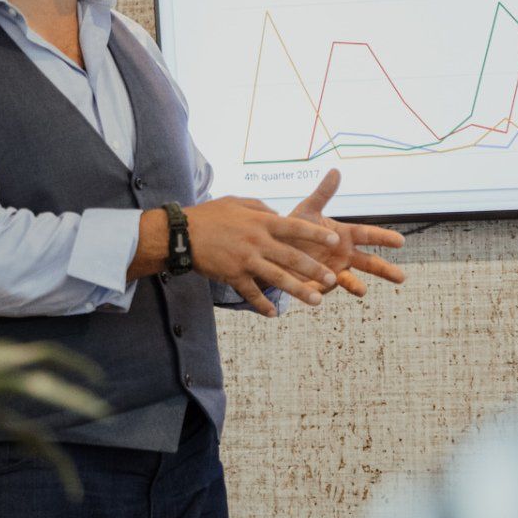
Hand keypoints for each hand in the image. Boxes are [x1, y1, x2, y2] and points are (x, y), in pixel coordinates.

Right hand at [154, 197, 340, 315]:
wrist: (182, 234)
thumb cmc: (210, 215)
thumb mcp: (238, 203)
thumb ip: (261, 209)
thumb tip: (278, 214)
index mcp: (260, 222)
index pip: (295, 228)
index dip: (316, 235)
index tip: (336, 241)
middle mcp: (257, 242)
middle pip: (291, 257)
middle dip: (314, 270)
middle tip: (332, 279)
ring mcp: (245, 261)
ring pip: (277, 278)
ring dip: (298, 291)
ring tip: (316, 301)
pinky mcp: (233, 276)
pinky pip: (251, 293)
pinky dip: (262, 304)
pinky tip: (274, 314)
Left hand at [289, 169, 405, 296]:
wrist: (277, 248)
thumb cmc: (297, 227)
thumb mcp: (308, 210)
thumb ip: (323, 194)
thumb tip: (336, 170)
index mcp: (345, 236)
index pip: (368, 235)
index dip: (383, 238)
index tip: (400, 241)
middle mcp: (344, 255)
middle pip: (369, 262)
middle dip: (385, 270)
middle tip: (402, 277)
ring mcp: (333, 271)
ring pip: (350, 281)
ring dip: (356, 286)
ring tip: (362, 291)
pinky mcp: (318, 285)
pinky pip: (321, 289)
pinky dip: (321, 292)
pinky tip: (320, 296)